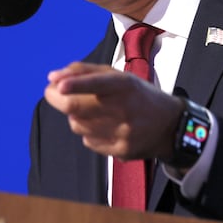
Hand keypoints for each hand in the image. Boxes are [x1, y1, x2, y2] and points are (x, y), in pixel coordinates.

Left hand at [45, 62, 183, 159]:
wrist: (170, 126)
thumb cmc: (137, 95)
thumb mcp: (118, 76)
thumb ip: (85, 72)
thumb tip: (52, 77)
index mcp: (125, 85)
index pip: (96, 84)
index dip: (75, 84)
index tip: (56, 84)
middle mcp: (125, 109)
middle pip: (77, 108)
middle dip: (57, 98)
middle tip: (52, 91)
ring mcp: (123, 132)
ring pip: (77, 124)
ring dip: (74, 115)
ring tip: (89, 110)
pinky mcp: (121, 151)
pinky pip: (88, 141)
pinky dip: (87, 131)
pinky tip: (102, 125)